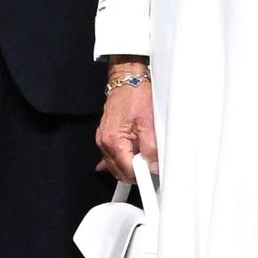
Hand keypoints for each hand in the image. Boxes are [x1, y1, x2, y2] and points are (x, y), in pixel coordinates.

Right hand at [98, 59, 158, 181]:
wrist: (127, 79)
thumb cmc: (136, 95)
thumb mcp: (149, 123)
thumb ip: (151, 148)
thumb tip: (154, 164)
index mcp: (113, 141)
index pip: (128, 171)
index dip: (142, 175)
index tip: (152, 178)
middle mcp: (104, 142)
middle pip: (120, 171)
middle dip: (137, 172)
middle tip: (151, 164)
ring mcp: (103, 139)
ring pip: (117, 165)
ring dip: (131, 164)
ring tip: (144, 154)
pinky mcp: (106, 135)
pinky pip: (113, 155)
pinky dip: (122, 158)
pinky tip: (131, 157)